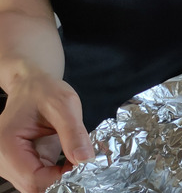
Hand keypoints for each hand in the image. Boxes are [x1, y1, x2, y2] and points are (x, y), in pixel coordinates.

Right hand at [0, 74, 93, 192]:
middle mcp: (3, 160)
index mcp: (6, 145)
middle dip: (62, 182)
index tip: (85, 166)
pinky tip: (73, 162)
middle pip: (34, 187)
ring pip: (38, 186)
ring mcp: (12, 165)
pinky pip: (41, 179)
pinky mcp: (23, 165)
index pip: (33, 178)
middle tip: (86, 167)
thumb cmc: (43, 90)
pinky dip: (59, 175)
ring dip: (61, 180)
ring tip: (80, 162)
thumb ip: (74, 133)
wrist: (32, 85)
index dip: (61, 179)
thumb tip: (85, 160)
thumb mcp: (64, 105)